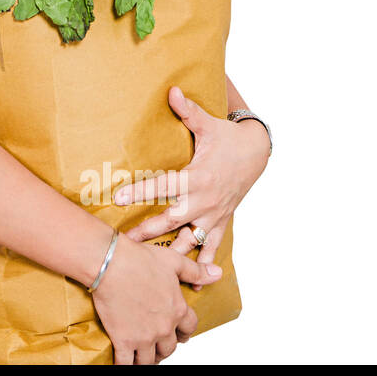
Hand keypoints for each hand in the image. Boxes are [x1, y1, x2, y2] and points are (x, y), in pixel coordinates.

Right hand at [91, 229, 223, 363]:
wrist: (109, 263)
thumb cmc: (138, 259)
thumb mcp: (173, 261)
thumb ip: (195, 271)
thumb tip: (217, 273)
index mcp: (177, 308)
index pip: (189, 328)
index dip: (185, 332)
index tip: (180, 334)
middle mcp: (164, 327)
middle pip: (169, 348)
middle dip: (165, 348)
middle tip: (158, 347)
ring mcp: (144, 336)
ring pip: (150, 359)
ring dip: (147, 360)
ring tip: (141, 358)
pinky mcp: (124, 340)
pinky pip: (126, 362)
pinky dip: (125, 365)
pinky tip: (122, 363)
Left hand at [113, 86, 269, 288]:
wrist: (258, 153)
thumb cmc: (228, 138)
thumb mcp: (209, 124)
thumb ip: (188, 112)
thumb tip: (172, 90)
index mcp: (197, 176)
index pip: (164, 185)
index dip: (140, 192)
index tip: (118, 198)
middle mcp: (204, 200)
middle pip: (170, 220)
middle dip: (146, 232)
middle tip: (121, 243)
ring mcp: (213, 215)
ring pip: (188, 240)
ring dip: (168, 255)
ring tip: (147, 269)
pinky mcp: (221, 222)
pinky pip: (212, 247)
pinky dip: (204, 266)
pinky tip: (192, 285)